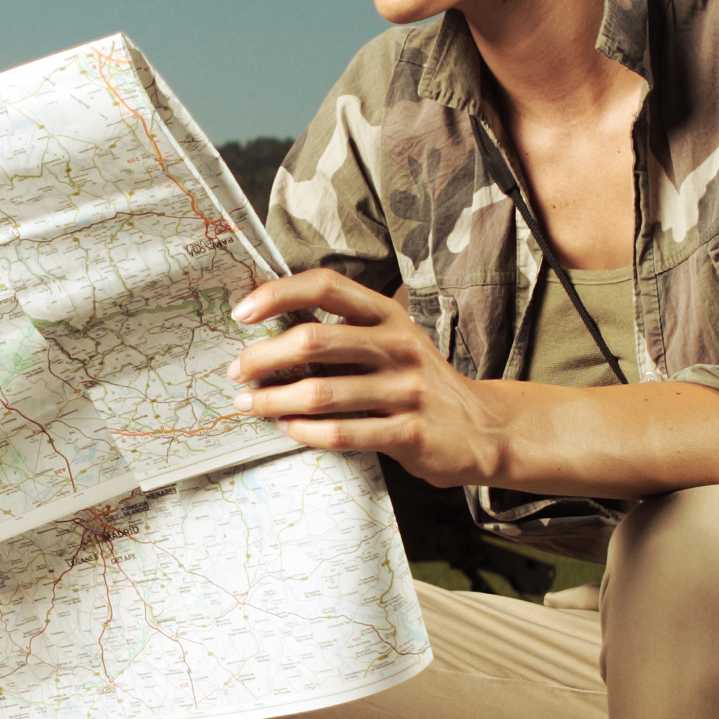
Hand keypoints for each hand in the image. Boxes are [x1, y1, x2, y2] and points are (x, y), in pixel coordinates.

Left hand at [227, 267, 513, 492]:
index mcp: (388, 314)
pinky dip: (307, 432)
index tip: (241, 313)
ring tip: (248, 404)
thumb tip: (269, 333)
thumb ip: (344, 333)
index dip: (278, 293)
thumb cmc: (417, 382)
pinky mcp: (411, 432)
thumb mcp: (391, 342)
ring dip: (274, 400)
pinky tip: (287, 429)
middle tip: (236, 371)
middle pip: (314, 340)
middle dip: (263, 357)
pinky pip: (345, 433)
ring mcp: (407, 389)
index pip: (326, 285)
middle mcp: (398, 344)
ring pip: (322, 393)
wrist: (482, 428)